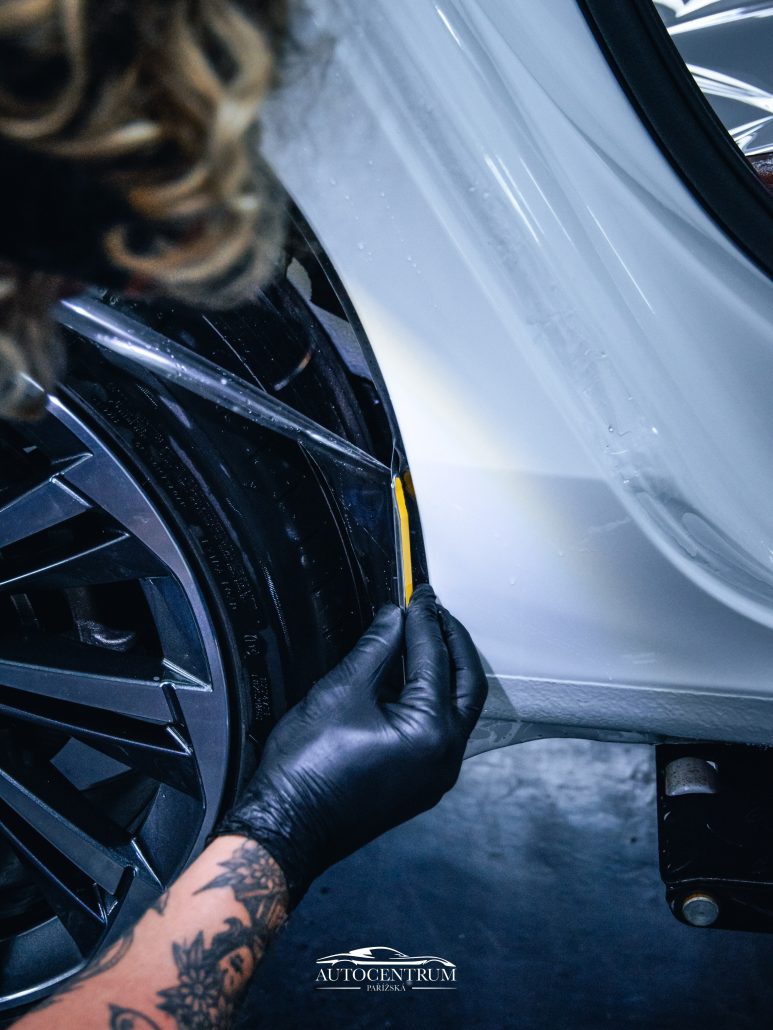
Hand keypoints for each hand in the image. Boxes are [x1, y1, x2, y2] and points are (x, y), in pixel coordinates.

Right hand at [214, 585, 486, 906]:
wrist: (287, 826)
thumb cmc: (307, 765)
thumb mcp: (341, 692)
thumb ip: (376, 648)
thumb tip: (394, 616)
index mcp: (431, 730)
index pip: (435, 658)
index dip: (425, 619)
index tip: (418, 593)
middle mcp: (447, 755)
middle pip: (467, 683)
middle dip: (452, 641)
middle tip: (434, 610)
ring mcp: (438, 773)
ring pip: (459, 708)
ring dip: (448, 670)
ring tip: (426, 636)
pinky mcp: (423, 783)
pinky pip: (443, 731)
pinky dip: (436, 698)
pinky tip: (414, 677)